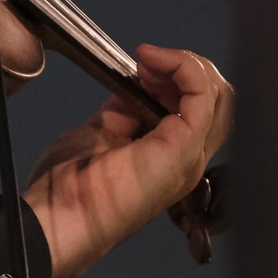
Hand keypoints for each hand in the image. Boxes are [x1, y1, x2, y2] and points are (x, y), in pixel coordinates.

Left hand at [21, 44, 232, 277]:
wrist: (58, 215)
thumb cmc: (71, 185)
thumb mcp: (102, 133)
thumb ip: (124, 112)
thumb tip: (133, 87)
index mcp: (171, 156)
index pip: (200, 106)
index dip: (174, 77)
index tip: (139, 67)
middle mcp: (190, 158)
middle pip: (217, 99)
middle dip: (184, 68)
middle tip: (144, 62)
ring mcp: (191, 156)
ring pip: (219, 96)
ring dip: (185, 66)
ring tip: (148, 62)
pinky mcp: (183, 150)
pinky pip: (203, 96)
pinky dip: (184, 68)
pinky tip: (153, 62)